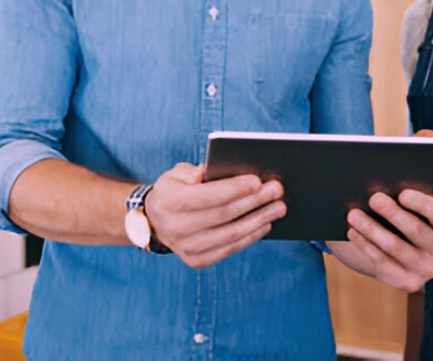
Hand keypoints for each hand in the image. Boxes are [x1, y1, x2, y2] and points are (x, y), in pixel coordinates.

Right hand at [144, 163, 285, 268]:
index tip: (258, 180)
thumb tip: (211, 172)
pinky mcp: (198, 260)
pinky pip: (230, 249)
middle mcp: (178, 228)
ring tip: (278, 208)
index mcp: (171, 202)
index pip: (210, 196)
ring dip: (259, 220)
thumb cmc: (172, 192)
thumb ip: (193, 172)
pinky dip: (250, 237)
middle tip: (277, 190)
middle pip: (225, 214)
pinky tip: (264, 224)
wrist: (154, 224)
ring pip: (231, 234)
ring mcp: (188, 248)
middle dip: (255, 201)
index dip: (235, 189)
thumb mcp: (175, 174)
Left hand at [328, 189, 432, 290]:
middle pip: (417, 230)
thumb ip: (409, 197)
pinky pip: (383, 262)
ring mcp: (427, 270)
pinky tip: (353, 232)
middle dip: (393, 213)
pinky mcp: (408, 282)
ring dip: (373, 229)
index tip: (402, 194)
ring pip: (396, 248)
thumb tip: (390, 186)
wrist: (398, 248)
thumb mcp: (412, 205)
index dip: (422, 204)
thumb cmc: (406, 214)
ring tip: (354, 214)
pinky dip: (365, 245)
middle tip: (373, 198)